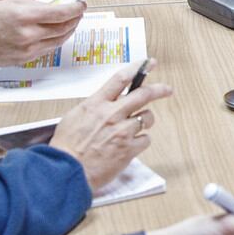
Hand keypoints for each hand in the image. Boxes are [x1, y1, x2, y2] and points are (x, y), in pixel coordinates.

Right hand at [0, 0, 85, 65]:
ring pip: (59, 40)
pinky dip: (57, 40)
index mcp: (26, 15)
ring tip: (71, 22)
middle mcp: (30, 34)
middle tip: (78, 12)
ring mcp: (29, 48)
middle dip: (75, 19)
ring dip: (69, 30)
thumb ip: (35, 2)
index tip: (80, 4)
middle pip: (64, 27)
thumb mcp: (11, 1)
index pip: (61, 12)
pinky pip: (49, 48)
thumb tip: (54, 2)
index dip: (75, 8)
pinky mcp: (27, 58)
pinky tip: (57, 33)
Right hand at [51, 64, 171, 188]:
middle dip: (159, 90)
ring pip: (147, 117)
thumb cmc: (66, 147)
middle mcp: (112, 114)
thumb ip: (94, 107)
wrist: (66, 171)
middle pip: (143, 95)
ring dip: (145, 120)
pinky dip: (141, 141)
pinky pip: (145, 139)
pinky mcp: (129, 149)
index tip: (148, 64)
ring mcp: (122, 131)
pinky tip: (130, 145)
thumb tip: (107, 102)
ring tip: (136, 127)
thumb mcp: (74, 117)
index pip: (121, 78)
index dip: (138, 68)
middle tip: (167, 90)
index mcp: (96, 104)